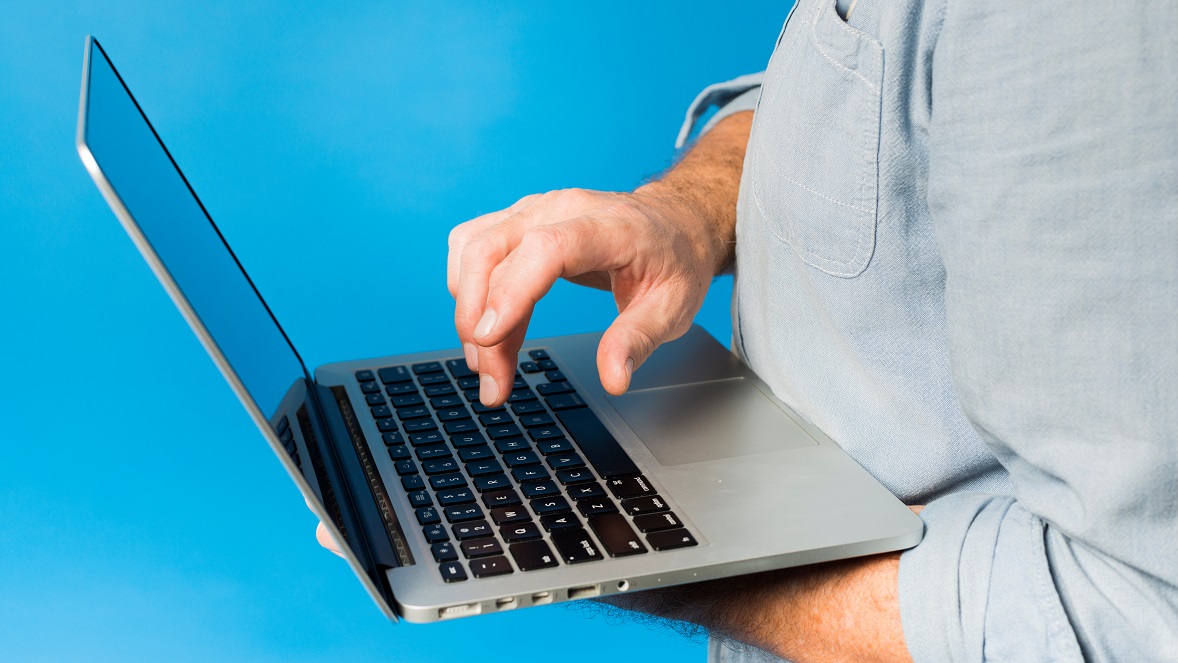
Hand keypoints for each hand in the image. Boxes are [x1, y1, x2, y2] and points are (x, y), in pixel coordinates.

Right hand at [447, 184, 727, 405]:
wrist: (674, 222)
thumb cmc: (673, 260)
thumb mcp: (673, 307)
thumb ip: (638, 341)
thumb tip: (613, 379)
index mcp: (608, 226)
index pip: (546, 249)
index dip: (511, 292)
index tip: (489, 339)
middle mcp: (562, 209)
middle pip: (493, 251)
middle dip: (477, 320)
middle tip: (491, 379)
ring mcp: (536, 209)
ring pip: (472, 250)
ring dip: (467, 310)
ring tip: (487, 364)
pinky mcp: (519, 220)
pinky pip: (472, 247)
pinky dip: (467, 291)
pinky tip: (486, 329)